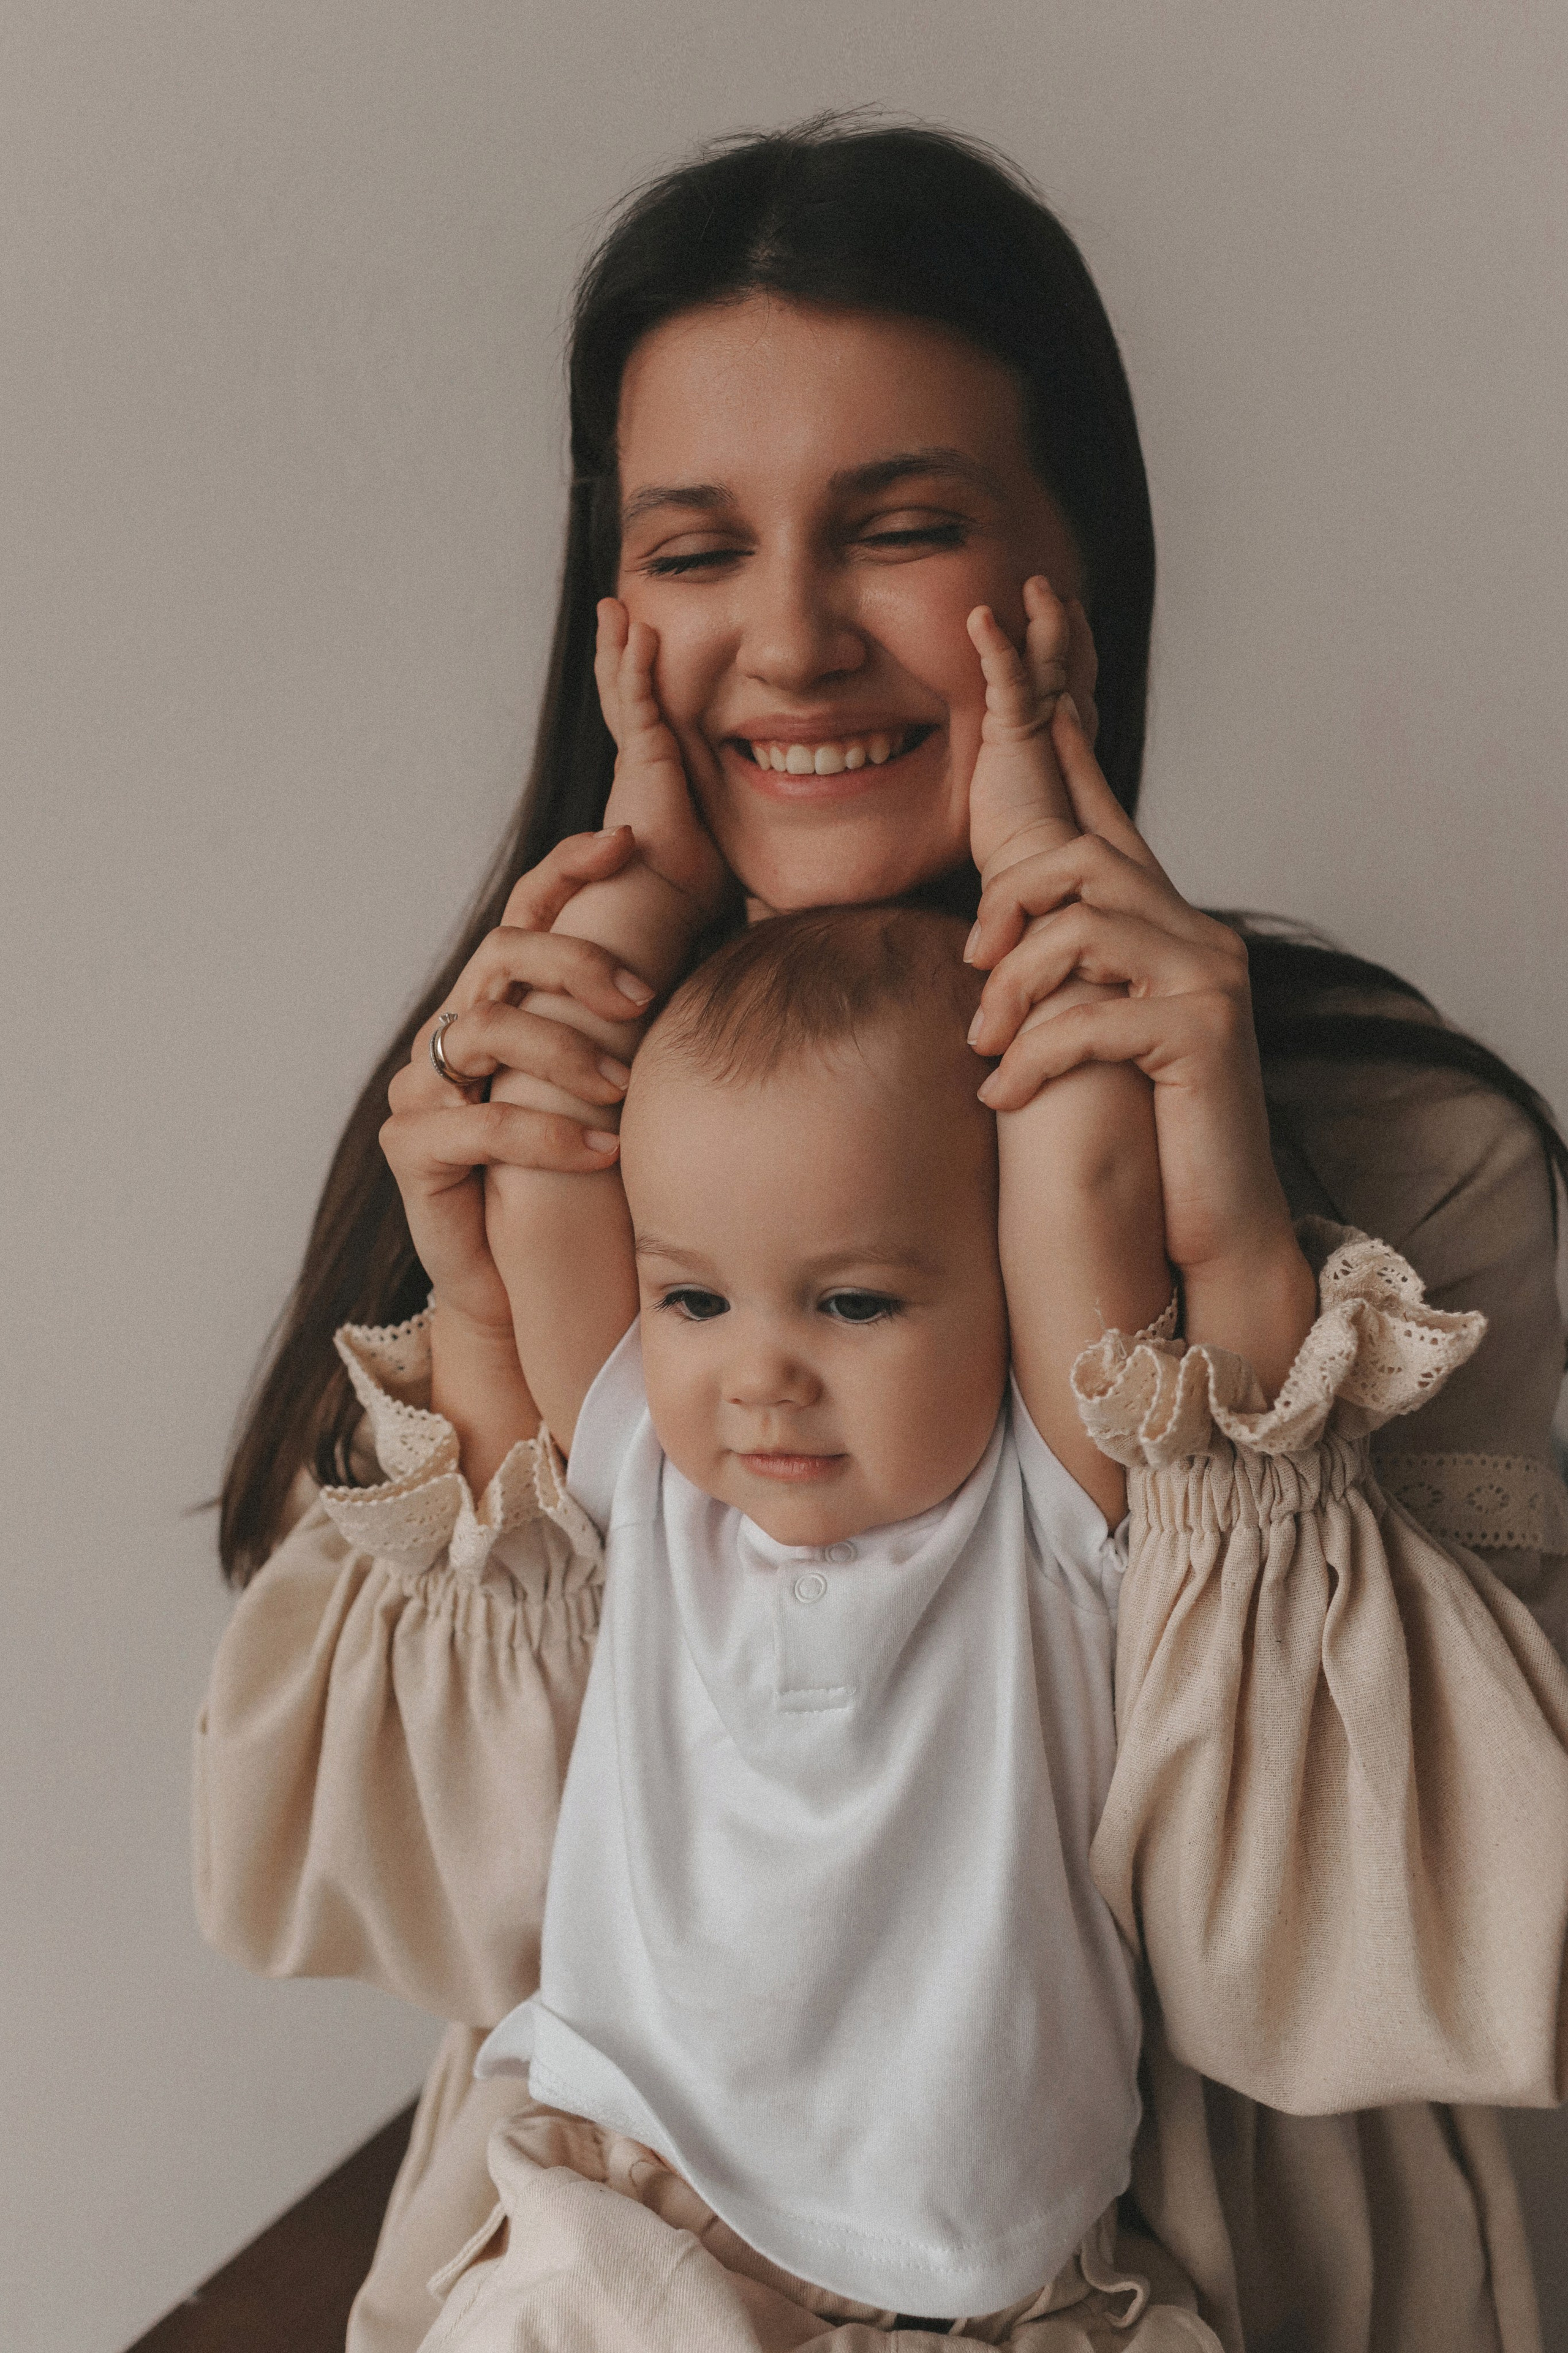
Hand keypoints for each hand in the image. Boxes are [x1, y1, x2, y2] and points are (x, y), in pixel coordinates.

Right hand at [380, 828, 655, 1339]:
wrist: (520, 1277)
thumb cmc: (578, 1171)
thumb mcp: (612, 1084)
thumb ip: (637, 1020)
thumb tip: (724, 946)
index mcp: (502, 999)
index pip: (527, 909)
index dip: (567, 866)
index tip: (626, 844)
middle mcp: (454, 1027)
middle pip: (502, 952)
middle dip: (575, 963)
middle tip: (640, 999)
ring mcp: (424, 1085)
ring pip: (485, 1029)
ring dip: (565, 1053)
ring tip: (622, 1090)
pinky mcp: (412, 1147)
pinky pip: (476, 1124)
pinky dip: (545, 1133)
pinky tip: (600, 1150)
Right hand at [595, 598, 732, 923]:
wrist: (661, 908)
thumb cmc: (691, 888)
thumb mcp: (721, 838)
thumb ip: (742, 819)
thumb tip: (788, 814)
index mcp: (652, 781)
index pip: (646, 721)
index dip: (640, 686)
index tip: (642, 653)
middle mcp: (638, 766)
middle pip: (625, 696)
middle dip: (620, 654)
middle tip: (616, 614)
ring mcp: (636, 760)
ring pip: (623, 689)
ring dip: (619, 646)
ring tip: (613, 607)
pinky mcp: (641, 759)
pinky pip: (637, 700)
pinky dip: (636, 664)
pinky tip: (639, 632)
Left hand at [965, 577, 1080, 881]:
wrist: (1034, 886)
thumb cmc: (1022, 863)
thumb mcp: (1017, 817)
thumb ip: (1016, 799)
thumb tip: (1010, 800)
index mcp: (1065, 750)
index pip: (1073, 691)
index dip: (1071, 653)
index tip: (1066, 619)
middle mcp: (1065, 733)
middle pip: (1071, 664)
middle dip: (1062, 625)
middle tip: (1050, 590)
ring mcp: (1046, 729)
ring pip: (1048, 659)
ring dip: (1041, 619)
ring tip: (1031, 584)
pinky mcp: (1021, 734)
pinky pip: (1008, 678)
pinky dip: (994, 647)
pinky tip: (978, 618)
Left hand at [966, 698, 1315, 1388]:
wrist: (1204, 1225)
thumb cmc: (1131, 1134)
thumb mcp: (1080, 1035)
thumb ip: (1052, 974)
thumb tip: (987, 935)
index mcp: (1164, 926)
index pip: (1105, 818)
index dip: (1065, 747)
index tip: (1024, 677)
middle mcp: (1198, 936)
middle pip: (1079, 862)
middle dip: (1007, 909)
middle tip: (972, 972)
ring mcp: (1211, 980)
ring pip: (1079, 931)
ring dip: (1013, 994)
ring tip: (986, 1051)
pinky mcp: (1205, 1035)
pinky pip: (1093, 1015)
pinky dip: (1033, 1057)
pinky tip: (1004, 1096)